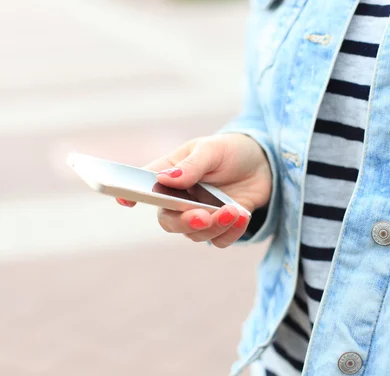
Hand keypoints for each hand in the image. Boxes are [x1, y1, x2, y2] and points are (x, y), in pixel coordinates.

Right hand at [116, 134, 271, 247]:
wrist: (263, 164)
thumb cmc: (229, 151)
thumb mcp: (212, 149)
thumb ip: (192, 165)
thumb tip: (165, 179)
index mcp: (169, 175)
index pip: (145, 187)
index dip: (130, 194)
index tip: (125, 200)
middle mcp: (179, 199)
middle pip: (168, 220)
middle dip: (184, 222)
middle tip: (202, 216)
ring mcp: (199, 215)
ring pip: (195, 234)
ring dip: (214, 226)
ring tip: (233, 210)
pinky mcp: (220, 228)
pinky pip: (219, 241)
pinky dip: (231, 232)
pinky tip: (242, 215)